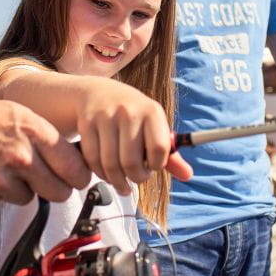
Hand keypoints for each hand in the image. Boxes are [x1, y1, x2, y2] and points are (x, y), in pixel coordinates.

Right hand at [0, 91, 91, 204]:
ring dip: (23, 189)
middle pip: (59, 191)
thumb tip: (74, 157)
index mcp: (34, 131)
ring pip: (31, 198)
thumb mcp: (17, 114)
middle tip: (47, 182)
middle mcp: (22, 155)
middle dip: (56, 189)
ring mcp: (3, 176)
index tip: (77, 179)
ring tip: (4, 168)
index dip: (78, 176)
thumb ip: (44, 136)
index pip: (74, 166)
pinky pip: (5, 201)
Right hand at [75, 79, 192, 194]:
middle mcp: (129, 111)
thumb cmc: (133, 116)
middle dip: (136, 177)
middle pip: (132, 162)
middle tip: (136, 177)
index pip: (160, 149)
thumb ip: (170, 154)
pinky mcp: (87, 123)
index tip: (152, 167)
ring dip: (117, 180)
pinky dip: (100, 172)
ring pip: (111, 164)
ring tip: (122, 181)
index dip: (156, 165)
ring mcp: (106, 116)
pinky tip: (106, 173)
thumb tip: (188, 175)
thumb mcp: (153, 127)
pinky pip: (93, 160)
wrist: (97, 93)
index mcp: (152, 111)